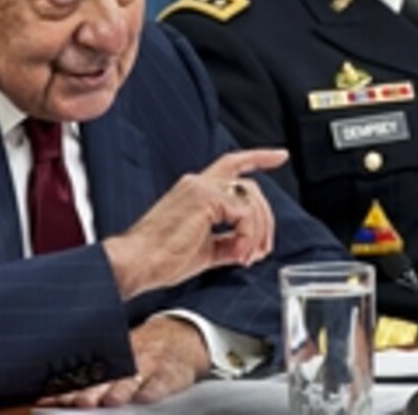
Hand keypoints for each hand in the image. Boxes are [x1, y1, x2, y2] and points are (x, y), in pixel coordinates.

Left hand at [37, 316, 208, 407]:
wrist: (180, 336)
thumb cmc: (139, 356)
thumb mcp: (115, 358)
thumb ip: (84, 378)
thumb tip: (43, 398)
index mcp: (109, 357)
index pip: (86, 371)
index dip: (70, 385)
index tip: (53, 397)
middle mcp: (127, 360)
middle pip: (108, 376)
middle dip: (94, 390)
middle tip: (82, 401)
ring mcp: (150, 365)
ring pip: (135, 377)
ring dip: (123, 388)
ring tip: (112, 399)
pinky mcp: (170, 374)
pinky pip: (162, 382)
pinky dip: (154, 389)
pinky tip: (146, 397)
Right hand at [103, 148, 284, 299]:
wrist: (137, 263)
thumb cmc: (161, 259)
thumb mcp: (204, 250)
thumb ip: (228, 242)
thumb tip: (249, 247)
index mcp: (195, 190)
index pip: (232, 164)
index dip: (259, 157)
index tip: (280, 155)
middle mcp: (198, 182)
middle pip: (250, 187)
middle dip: (265, 218)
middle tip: (264, 248)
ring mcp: (201, 188)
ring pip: (250, 200)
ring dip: (257, 232)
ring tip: (247, 257)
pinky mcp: (205, 199)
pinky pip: (244, 214)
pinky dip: (247, 236)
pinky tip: (238, 255)